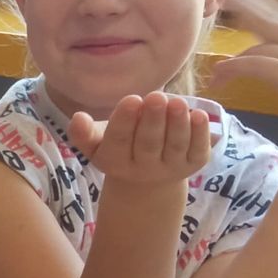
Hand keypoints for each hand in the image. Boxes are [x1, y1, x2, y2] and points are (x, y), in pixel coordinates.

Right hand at [68, 92, 212, 187]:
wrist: (147, 181)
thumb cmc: (119, 149)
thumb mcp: (96, 144)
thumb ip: (84, 133)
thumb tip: (77, 117)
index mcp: (115, 161)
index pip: (119, 141)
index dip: (125, 121)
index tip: (132, 99)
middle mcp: (143, 169)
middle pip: (149, 144)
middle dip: (153, 120)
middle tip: (157, 96)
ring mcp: (170, 168)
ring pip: (175, 146)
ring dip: (177, 124)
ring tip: (178, 102)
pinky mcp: (192, 165)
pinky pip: (197, 150)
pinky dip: (200, 133)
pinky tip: (198, 115)